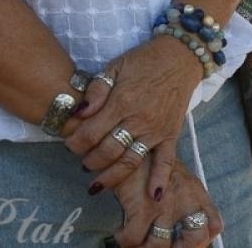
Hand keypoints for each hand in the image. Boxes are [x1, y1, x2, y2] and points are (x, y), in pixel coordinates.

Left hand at [65, 37, 201, 197]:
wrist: (181, 56)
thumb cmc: (145, 60)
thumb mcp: (115, 67)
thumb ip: (95, 90)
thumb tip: (78, 114)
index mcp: (122, 101)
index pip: (90, 133)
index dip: (75, 143)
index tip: (70, 143)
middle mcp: (138, 119)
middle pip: (107, 151)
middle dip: (89, 161)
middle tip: (82, 161)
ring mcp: (156, 129)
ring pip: (130, 161)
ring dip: (111, 177)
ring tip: (97, 185)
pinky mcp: (171, 134)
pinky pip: (166, 160)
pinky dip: (160, 179)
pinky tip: (153, 196)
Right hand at [111, 159, 222, 247]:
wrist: (133, 145)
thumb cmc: (154, 166)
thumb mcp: (180, 180)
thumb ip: (189, 203)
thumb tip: (186, 233)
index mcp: (197, 194)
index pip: (214, 226)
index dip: (203, 242)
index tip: (183, 244)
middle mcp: (187, 199)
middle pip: (196, 239)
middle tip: (157, 246)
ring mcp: (166, 203)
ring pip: (160, 245)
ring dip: (144, 247)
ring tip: (136, 242)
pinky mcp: (143, 205)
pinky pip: (133, 238)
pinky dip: (125, 239)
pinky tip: (121, 231)